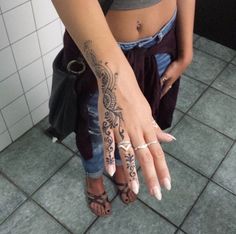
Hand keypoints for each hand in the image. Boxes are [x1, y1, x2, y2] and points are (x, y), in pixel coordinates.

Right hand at [97, 65, 175, 199]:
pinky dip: (109, 157)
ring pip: (129, 153)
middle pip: (146, 156)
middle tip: (157, 195)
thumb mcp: (148, 112)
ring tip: (135, 190)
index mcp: (147, 127)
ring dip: (132, 172)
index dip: (163, 169)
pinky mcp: (107, 125)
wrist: (118, 81)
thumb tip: (171, 140)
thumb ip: (156, 129)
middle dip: (152, 177)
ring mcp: (121, 128)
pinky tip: (111, 171)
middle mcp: (137, 130)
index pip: (157, 152)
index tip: (167, 185)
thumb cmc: (134, 97)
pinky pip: (109, 143)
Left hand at [160, 57, 191, 98]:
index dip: (160, 96)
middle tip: (159, 97)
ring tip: (162, 90)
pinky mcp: (175, 74)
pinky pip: (169, 80)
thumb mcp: (166, 74)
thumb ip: (161, 80)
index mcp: (169, 83)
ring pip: (168, 85)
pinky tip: (167, 81)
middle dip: (162, 93)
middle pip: (165, 89)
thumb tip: (156, 87)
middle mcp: (171, 81)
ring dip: (164, 88)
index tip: (157, 101)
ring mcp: (174, 78)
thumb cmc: (174, 68)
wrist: (184, 61)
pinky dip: (166, 82)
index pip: (163, 91)